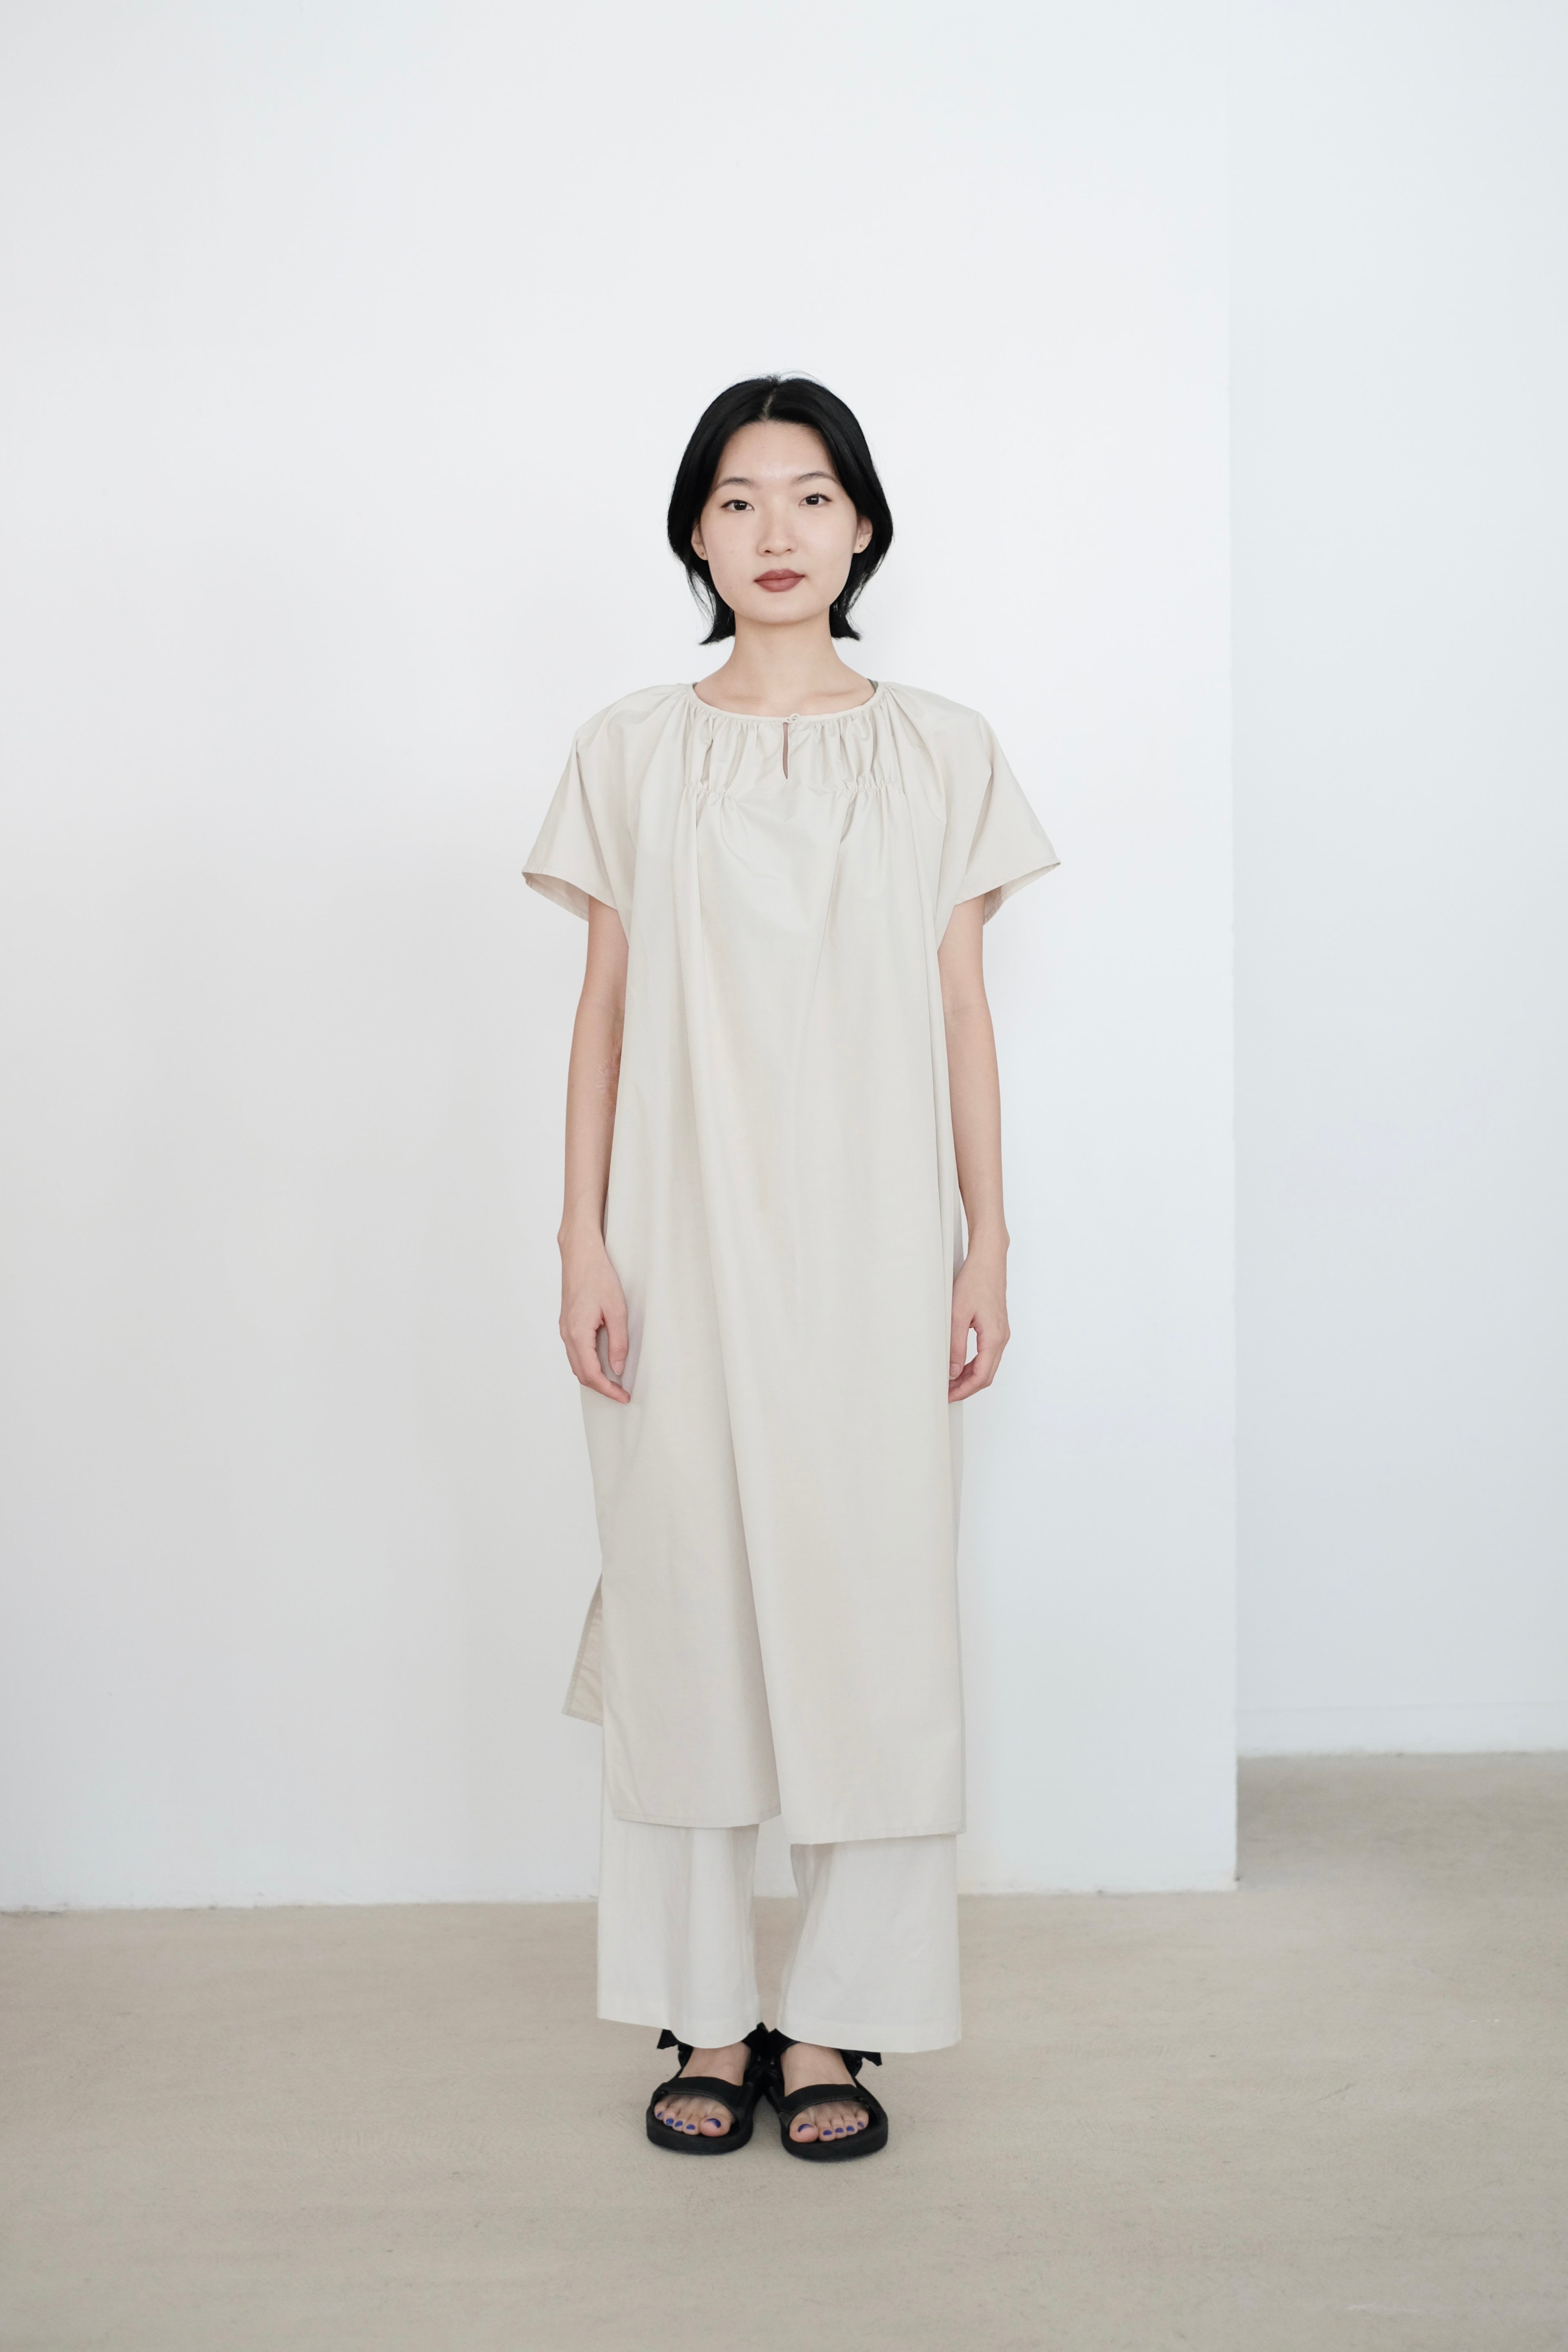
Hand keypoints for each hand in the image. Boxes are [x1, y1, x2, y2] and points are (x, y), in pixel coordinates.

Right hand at [559, 1236, 630, 1402]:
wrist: (580, 1256)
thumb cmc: (598, 1277)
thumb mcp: (617, 1310)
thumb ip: (618, 1342)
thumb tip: (617, 1368)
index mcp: (578, 1334)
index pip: (591, 1374)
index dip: (608, 1390)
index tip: (623, 1396)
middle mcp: (567, 1334)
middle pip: (581, 1374)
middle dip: (601, 1387)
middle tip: (621, 1393)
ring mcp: (564, 1329)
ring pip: (576, 1364)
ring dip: (593, 1377)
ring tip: (614, 1381)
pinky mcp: (567, 1324)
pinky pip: (575, 1352)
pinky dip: (587, 1363)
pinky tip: (602, 1362)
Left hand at [949, 1248, 1008, 1399]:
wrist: (988, 1261)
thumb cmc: (974, 1281)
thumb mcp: (957, 1315)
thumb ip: (955, 1345)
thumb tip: (952, 1371)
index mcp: (994, 1338)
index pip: (981, 1376)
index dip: (964, 1390)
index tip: (948, 1396)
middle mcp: (1001, 1338)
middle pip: (986, 1375)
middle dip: (966, 1387)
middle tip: (946, 1393)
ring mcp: (1001, 1333)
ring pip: (987, 1366)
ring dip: (969, 1377)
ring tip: (949, 1381)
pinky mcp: (997, 1328)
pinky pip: (987, 1354)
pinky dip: (973, 1365)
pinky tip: (959, 1365)